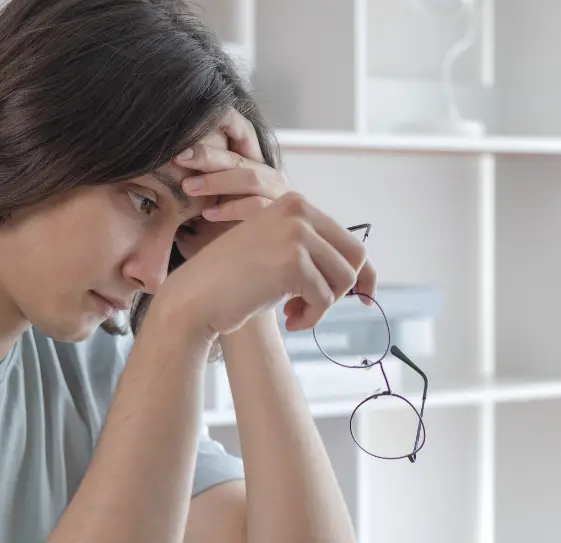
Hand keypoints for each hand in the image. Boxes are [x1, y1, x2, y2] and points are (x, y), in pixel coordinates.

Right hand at [172, 108, 377, 318]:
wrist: (195, 297)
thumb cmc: (235, 283)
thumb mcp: (280, 255)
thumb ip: (316, 255)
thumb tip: (366, 274)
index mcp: (296, 204)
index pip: (351, 241)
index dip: (363, 275)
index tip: (365, 298)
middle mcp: (299, 211)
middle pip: (355, 258)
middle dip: (340, 290)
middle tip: (311, 307)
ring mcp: (296, 233)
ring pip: (344, 280)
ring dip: (323, 306)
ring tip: (295, 313)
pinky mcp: (293, 261)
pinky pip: (325, 299)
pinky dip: (311, 317)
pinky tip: (288, 320)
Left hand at [172, 110, 290, 254]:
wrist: (266, 275)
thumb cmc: (236, 243)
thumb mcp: (218, 214)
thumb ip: (204, 195)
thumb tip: (171, 175)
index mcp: (257, 171)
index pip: (230, 153)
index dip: (204, 150)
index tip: (176, 152)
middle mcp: (273, 179)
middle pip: (239, 160)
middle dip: (207, 157)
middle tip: (179, 158)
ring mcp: (282, 197)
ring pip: (251, 178)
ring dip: (217, 180)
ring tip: (188, 187)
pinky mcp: (285, 217)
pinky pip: (259, 206)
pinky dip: (232, 208)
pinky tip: (208, 214)